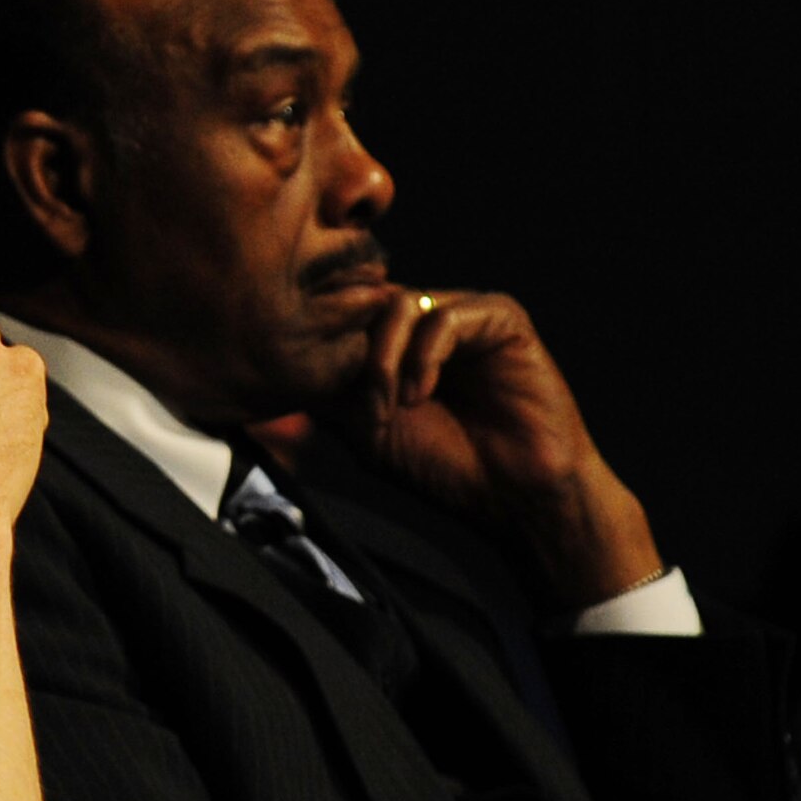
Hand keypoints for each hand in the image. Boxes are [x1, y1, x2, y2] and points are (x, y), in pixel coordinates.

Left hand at [352, 287, 662, 605]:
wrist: (512, 496)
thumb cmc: (444, 465)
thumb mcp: (364, 426)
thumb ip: (332, 385)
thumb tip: (288, 357)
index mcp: (397, 341)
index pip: (346, 315)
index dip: (326, 348)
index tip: (322, 394)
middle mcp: (428, 321)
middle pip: (367, 304)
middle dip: (354, 358)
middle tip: (364, 411)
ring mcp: (465, 315)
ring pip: (399, 305)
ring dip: (384, 359)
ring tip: (391, 408)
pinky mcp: (501, 319)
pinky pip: (445, 315)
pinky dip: (423, 355)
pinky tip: (420, 395)